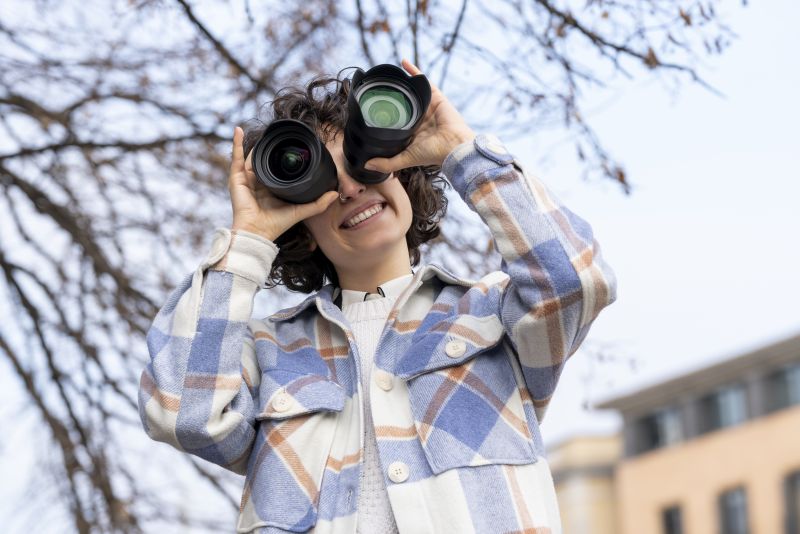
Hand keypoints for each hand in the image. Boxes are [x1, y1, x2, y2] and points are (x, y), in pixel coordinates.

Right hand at [227, 126, 338, 240]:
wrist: (258, 231)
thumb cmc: (276, 224)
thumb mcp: (301, 211)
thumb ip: (318, 204)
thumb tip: (334, 194)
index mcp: (271, 189)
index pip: (276, 169)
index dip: (282, 158)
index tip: (291, 146)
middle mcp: (258, 183)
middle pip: (264, 161)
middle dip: (269, 148)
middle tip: (278, 135)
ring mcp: (246, 179)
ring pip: (249, 156)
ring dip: (254, 143)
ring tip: (264, 130)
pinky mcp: (237, 178)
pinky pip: (236, 157)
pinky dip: (237, 143)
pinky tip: (238, 130)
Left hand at [364, 59, 475, 173]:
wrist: (454, 146)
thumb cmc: (433, 153)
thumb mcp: (406, 159)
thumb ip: (387, 163)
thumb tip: (366, 165)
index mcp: (412, 132)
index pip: (396, 120)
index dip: (385, 113)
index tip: (371, 107)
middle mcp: (419, 118)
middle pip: (402, 103)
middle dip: (391, 95)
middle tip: (376, 88)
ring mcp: (427, 106)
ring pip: (411, 91)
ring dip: (401, 82)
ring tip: (387, 74)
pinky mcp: (435, 97)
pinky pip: (423, 81)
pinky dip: (414, 71)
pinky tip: (403, 63)